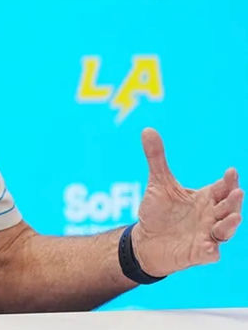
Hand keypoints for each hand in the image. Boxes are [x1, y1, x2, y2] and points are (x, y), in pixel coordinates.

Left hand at [132, 128, 242, 276]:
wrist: (145, 240)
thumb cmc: (158, 212)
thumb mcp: (158, 183)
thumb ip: (156, 158)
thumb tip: (147, 129)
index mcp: (205, 198)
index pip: (222, 188)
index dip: (228, 181)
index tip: (231, 171)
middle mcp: (210, 216)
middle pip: (228, 207)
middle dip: (234, 200)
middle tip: (237, 191)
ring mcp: (206, 235)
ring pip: (225, 230)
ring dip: (230, 224)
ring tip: (234, 216)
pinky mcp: (198, 253)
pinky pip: (209, 253)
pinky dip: (211, 250)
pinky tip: (210, 248)